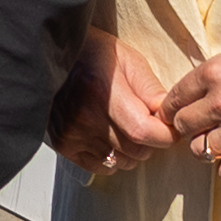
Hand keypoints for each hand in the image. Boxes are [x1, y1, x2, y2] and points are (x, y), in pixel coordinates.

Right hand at [51, 32, 175, 177]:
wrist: (50, 55)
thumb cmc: (92, 53)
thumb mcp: (128, 59)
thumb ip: (151, 90)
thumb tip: (170, 117)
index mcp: (103, 92)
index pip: (144, 132)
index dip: (164, 135)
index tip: (170, 128)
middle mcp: (85, 117)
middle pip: (135, 150)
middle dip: (150, 141)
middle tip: (146, 122)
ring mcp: (73, 133)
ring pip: (122, 161)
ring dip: (131, 150)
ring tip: (124, 126)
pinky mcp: (64, 145)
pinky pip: (102, 167)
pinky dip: (112, 157)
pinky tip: (109, 136)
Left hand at [158, 41, 220, 181]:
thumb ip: (215, 81)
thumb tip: (188, 103)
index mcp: (216, 72)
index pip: (174, 100)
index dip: (177, 111)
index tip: (185, 117)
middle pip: (184, 127)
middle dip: (195, 131)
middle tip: (213, 130)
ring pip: (202, 152)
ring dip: (215, 150)